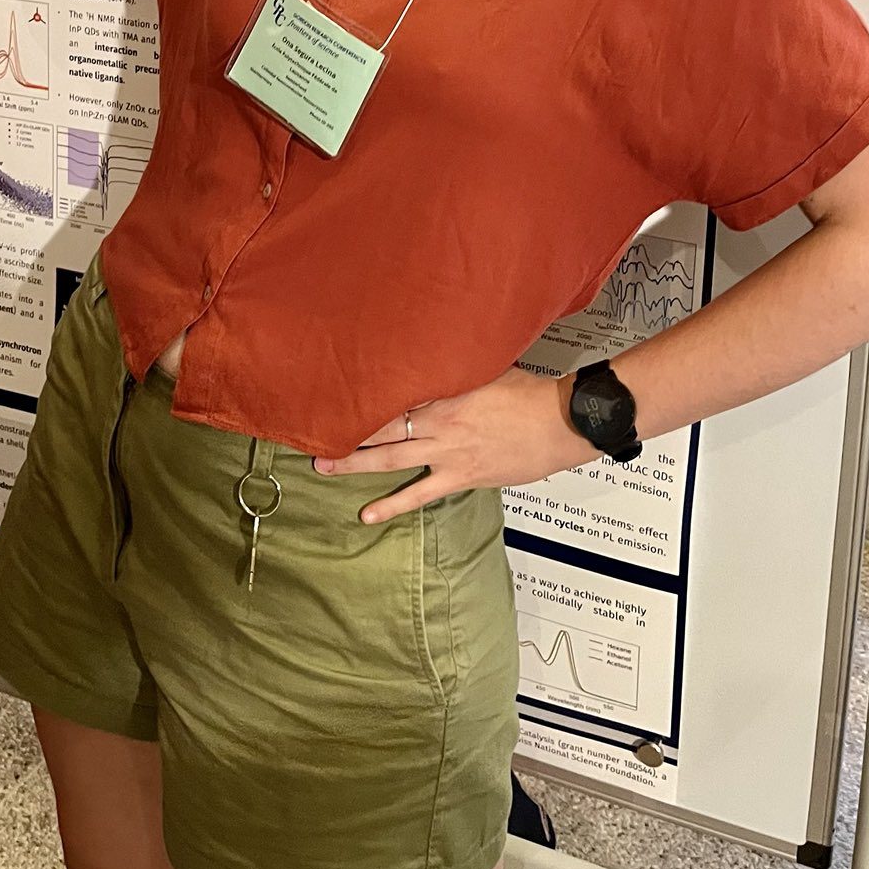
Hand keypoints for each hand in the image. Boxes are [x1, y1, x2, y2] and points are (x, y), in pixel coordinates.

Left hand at [313, 367, 595, 523]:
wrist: (560, 422)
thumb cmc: (528, 393)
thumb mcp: (486, 367)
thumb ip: (455, 366)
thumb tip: (431, 354)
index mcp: (443, 390)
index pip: (390, 392)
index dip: (358, 394)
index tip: (329, 392)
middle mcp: (438, 421)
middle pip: (380, 426)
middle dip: (343, 430)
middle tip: (309, 432)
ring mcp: (447, 452)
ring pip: (389, 459)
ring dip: (354, 463)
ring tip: (322, 466)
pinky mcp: (461, 476)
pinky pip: (419, 493)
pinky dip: (392, 505)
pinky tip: (368, 514)